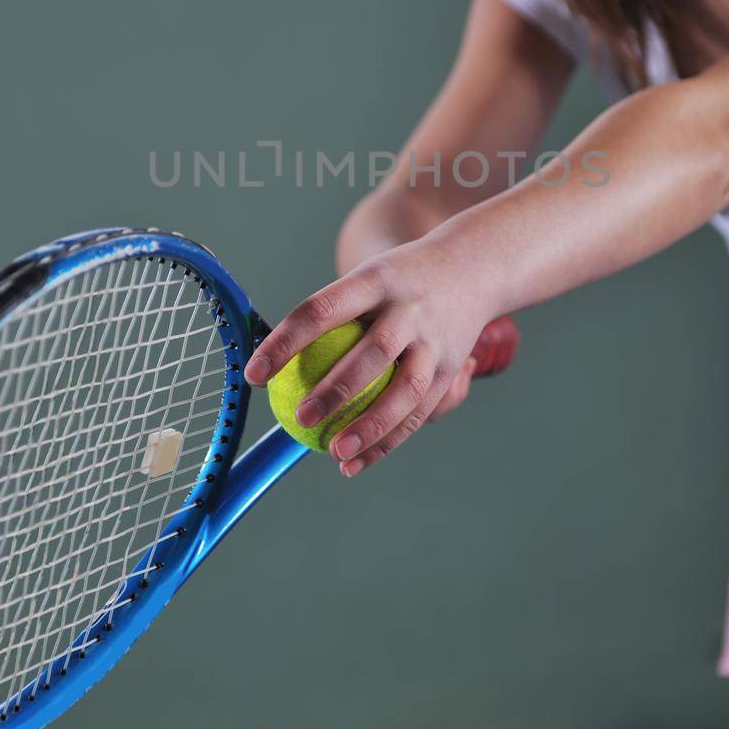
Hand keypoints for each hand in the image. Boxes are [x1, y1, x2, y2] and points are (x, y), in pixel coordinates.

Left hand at [244, 235, 516, 476]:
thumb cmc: (395, 280)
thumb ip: (327, 315)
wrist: (473, 265)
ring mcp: (436, 340)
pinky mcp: (452, 367)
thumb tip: (264, 361)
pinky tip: (354, 463)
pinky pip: (419, 412)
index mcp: (376, 280)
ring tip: (335, 453)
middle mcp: (410, 309)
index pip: (322, 309)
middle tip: (301, 417)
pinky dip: (387, 442)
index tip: (254, 376)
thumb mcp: (365, 278)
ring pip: (407, 389)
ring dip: (371, 426)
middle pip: (374, 352)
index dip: (285, 342)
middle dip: (337, 389)